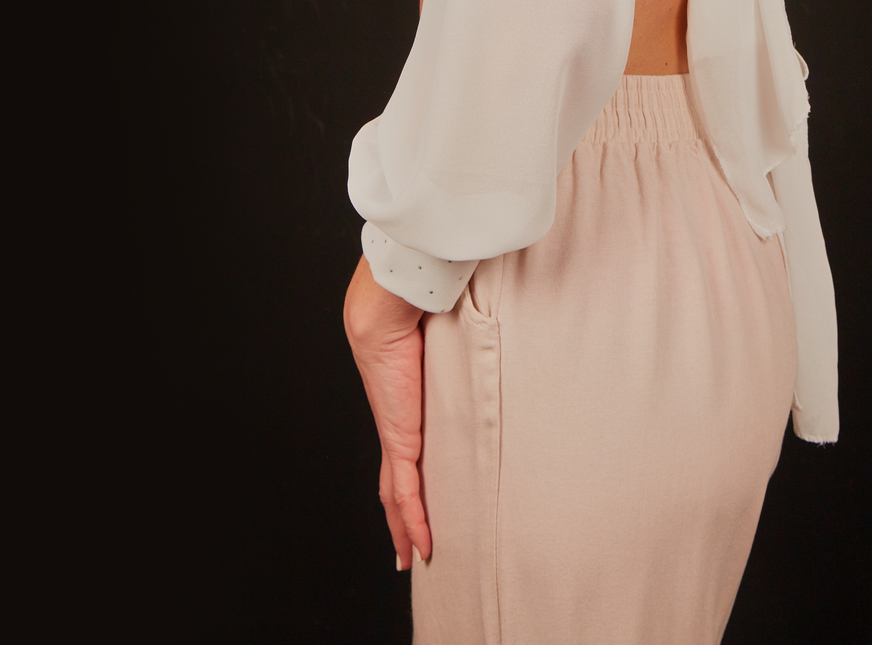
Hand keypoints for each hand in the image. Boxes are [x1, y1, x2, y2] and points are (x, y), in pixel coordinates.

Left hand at [343, 255, 431, 569]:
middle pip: (393, 486)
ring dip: (404, 530)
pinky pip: (406, 492)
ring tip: (413, 558)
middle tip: (407, 549)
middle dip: (399, 520)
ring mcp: (395, 437)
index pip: (402, 455)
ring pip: (397, 497)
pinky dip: (413, 521)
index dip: (406, 483)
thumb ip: (460, 345)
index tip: (412, 504)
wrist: (384, 313)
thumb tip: (486, 325)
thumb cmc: (414, 316)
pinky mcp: (400, 441)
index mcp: (403, 408)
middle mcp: (396, 427)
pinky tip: (421, 545)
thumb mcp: (443, 342)